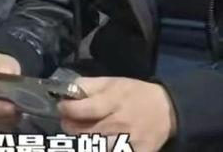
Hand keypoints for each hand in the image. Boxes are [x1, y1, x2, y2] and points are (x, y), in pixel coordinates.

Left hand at [58, 77, 176, 151]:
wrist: (165, 110)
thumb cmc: (133, 93)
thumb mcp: (110, 82)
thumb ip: (87, 86)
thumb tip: (67, 92)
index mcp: (113, 102)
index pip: (84, 110)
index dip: (67, 109)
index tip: (62, 106)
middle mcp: (120, 123)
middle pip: (86, 132)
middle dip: (70, 127)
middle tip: (67, 121)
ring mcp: (129, 143)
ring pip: (96, 148)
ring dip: (82, 141)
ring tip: (80, 133)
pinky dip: (98, 149)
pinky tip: (95, 143)